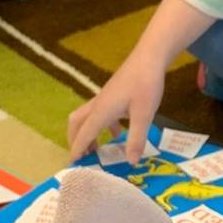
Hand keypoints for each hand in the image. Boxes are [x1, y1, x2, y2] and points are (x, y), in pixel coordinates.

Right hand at [67, 41, 169, 161]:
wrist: (150, 57)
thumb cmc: (146, 84)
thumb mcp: (144, 115)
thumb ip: (136, 138)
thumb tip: (131, 162)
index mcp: (102, 111)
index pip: (84, 134)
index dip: (77, 150)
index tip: (72, 165)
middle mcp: (98, 105)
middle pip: (76, 123)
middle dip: (75, 140)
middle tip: (81, 157)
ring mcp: (104, 98)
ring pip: (86, 118)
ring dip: (88, 134)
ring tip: (96, 151)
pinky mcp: (112, 95)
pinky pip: (100, 113)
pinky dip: (103, 126)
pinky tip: (118, 134)